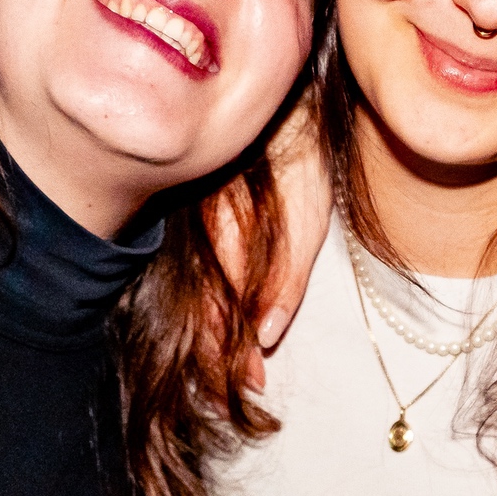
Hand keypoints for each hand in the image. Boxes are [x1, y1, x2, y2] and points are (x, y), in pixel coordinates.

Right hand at [208, 95, 330, 390]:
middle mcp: (196, 242)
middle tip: (237, 395)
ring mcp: (188, 235)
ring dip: (206, 344)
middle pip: (194, 316)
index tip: (253, 383)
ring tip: (226, 379)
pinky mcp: (190, 228)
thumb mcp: (308, 216)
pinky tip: (217, 330)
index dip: (230, 357)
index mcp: (225, 240)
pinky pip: (191, 278)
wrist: (280, 101)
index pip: (218, 315)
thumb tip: (265, 336)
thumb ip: (285, 278)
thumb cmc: (301, 154)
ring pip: (189, 300)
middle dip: (213, 363)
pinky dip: (204, 310)